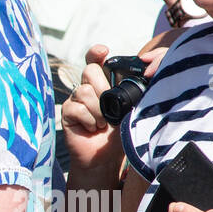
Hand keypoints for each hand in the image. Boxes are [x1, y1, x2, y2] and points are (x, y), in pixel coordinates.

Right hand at [62, 43, 122, 174]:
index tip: (104, 51)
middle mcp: (87, 88)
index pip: (96, 60)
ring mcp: (75, 100)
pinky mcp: (67, 113)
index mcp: (103, 84)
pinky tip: (93, 129)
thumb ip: (135, 92)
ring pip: (83, 90)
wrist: (105, 159)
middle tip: (110, 109)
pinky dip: (89, 120)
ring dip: (98, 110)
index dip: (96, 53)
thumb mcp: (132, 111)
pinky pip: (77, 107)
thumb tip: (145, 72)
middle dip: (103, 87)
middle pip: (90, 70)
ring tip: (103, 124)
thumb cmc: (120, 135)